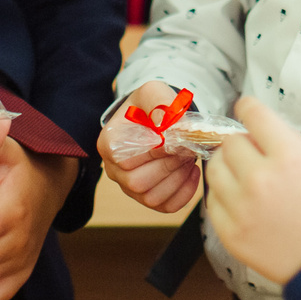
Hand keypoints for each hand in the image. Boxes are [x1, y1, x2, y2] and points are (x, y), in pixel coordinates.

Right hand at [98, 81, 203, 215]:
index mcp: (110, 144)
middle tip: (187, 147)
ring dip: (178, 178)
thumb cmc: (152, 106)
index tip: (172, 136)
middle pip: (137, 182)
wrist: (158, 119)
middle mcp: (114, 170)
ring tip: (188, 156)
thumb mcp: (154, 93)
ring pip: (151, 197)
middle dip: (169, 165)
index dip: (154, 150)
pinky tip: (191, 170)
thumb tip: (170, 125)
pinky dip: (185, 192)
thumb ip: (160, 104)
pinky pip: (166, 206)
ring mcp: (129, 187)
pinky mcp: (148, 198)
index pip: (125, 159)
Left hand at [205, 99, 300, 283]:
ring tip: (242, 173)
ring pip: (215, 168)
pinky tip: (240, 198)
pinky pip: (213, 202)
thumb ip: (290, 142)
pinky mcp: (232, 233)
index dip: (248, 107)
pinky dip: (224, 195)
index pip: (254, 115)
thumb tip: (262, 133)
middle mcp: (262, 179)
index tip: (245, 108)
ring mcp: (243, 208)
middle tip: (252, 151)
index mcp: (290, 156)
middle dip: (242, 142)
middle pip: (231, 142)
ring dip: (227, 165)